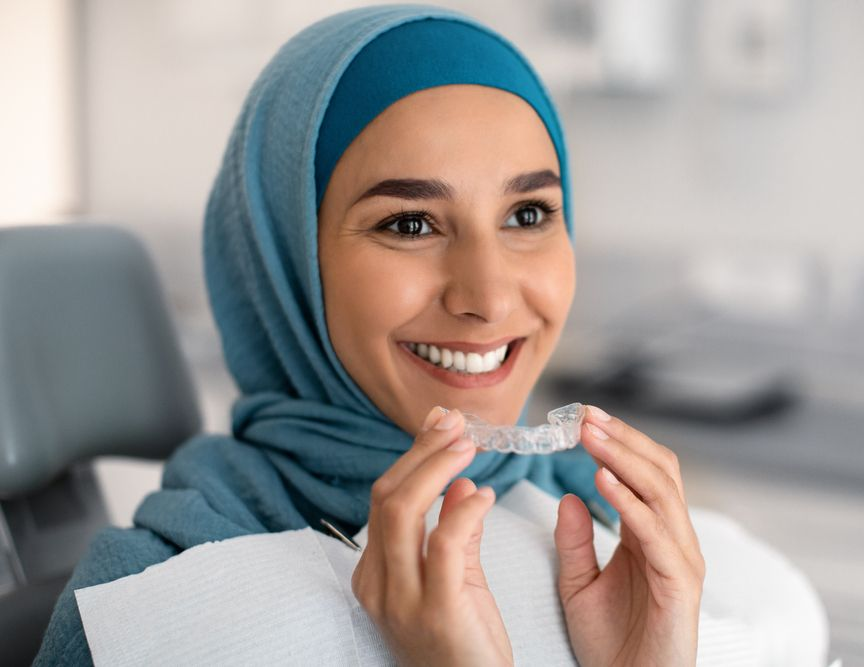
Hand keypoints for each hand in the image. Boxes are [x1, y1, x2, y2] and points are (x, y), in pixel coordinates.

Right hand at [352, 407, 512, 666]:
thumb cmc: (466, 642)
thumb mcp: (456, 579)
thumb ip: (453, 532)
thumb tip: (459, 483)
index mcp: (375, 573)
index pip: (385, 498)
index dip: (413, 456)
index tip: (441, 424)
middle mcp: (377, 583)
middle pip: (388, 497)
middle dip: (422, 452)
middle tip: (455, 424)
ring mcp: (401, 599)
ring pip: (403, 510)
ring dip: (437, 467)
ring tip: (468, 445)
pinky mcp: (436, 610)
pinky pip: (443, 544)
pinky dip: (464, 510)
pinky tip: (486, 495)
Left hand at [554, 406, 703, 666]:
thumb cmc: (610, 643)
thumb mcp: (578, 584)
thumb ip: (574, 540)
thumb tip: (568, 495)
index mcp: (650, 535)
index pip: (643, 472)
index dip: (616, 442)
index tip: (581, 418)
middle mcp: (672, 540)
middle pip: (659, 470)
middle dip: (622, 438)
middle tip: (586, 415)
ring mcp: (681, 559)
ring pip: (661, 491)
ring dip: (624, 458)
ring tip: (590, 435)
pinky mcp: (680, 584)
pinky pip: (656, 533)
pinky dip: (629, 502)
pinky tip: (601, 480)